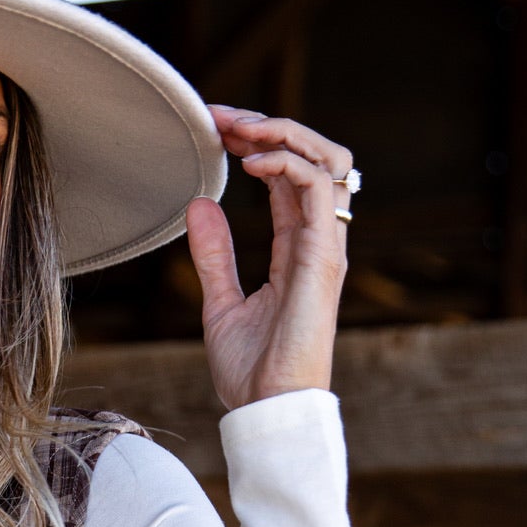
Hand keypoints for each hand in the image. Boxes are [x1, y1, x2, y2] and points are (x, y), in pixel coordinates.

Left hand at [187, 107, 351, 412]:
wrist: (267, 411)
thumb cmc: (250, 372)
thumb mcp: (220, 303)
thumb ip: (214, 256)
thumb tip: (199, 205)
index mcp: (297, 248)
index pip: (287, 176)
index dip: (256, 143)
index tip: (215, 128)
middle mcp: (317, 241)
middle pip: (315, 156)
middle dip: (271, 125)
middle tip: (223, 116)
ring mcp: (325, 247)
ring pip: (327, 160)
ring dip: (283, 132)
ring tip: (239, 128)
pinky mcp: (323, 258)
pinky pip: (318, 187)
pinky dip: (286, 163)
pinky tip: (249, 163)